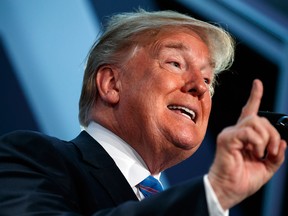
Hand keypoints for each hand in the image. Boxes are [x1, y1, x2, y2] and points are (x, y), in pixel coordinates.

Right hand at [208, 79, 286, 209]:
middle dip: (273, 134)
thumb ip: (276, 154)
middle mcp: (236, 131)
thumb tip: (283, 142)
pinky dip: (257, 143)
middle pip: (260, 118)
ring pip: (255, 122)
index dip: (255, 96)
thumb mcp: (268, 166)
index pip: (250, 112)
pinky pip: (248, 132)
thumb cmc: (244, 179)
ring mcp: (231, 134)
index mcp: (245, 136)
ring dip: (266, 139)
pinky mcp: (227, 138)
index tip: (257, 83)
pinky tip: (254, 153)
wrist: (230, 189)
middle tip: (273, 151)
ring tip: (261, 153)